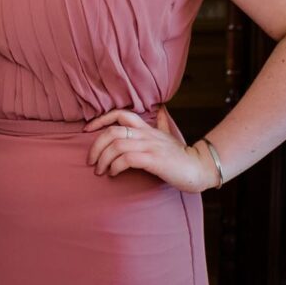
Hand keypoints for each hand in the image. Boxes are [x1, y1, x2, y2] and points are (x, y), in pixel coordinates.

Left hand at [83, 108, 218, 193]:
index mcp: (147, 128)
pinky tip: (113, 173)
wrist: (199, 168)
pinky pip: (126, 159)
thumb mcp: (169, 136)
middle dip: (96, 145)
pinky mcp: (154, 160)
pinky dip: (115, 166)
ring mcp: (150, 146)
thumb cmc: (181, 155)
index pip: (120, 114)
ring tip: (100, 170)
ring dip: (103, 159)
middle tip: (91, 160)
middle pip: (112, 131)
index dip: (100, 119)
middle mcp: (146, 134)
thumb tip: (161, 111)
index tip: (87, 130)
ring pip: (116, 145)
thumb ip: (161, 124)